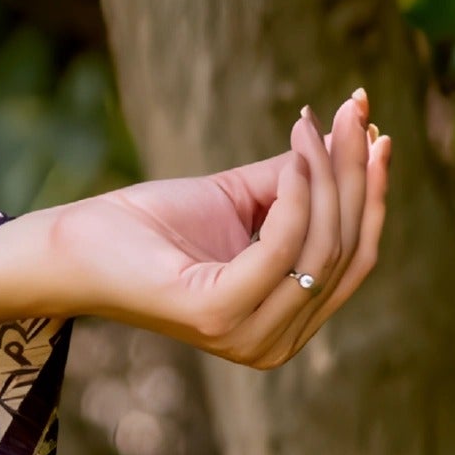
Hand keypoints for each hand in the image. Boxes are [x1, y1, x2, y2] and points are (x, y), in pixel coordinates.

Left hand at [0, 88, 388, 366]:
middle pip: (346, 250)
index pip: (354, 258)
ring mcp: (250, 336)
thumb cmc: (153, 224)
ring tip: (312, 125)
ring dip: (326, 176)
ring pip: (323, 246)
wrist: (76, 244)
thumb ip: (297, 182)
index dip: (371, 194)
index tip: (378, 133)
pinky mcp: (220, 316)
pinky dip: (295, 195)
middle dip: (355, 176)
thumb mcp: (240, 198)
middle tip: (357, 112)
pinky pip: (283, 247)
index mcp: (287, 321)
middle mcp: (276, 343)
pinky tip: (292, 155)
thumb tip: (351, 134)